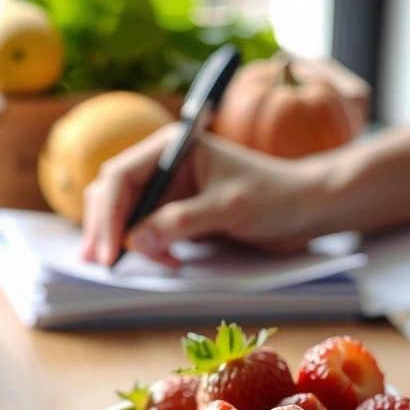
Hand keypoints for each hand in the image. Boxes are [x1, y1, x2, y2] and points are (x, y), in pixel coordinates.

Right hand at [79, 126, 330, 264]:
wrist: (307, 208)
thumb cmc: (275, 197)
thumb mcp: (228, 208)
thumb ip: (180, 222)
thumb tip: (135, 241)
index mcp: (174, 145)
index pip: (122, 176)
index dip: (109, 215)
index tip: (109, 251)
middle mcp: (166, 162)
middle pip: (115, 193)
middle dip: (107, 228)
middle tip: (103, 264)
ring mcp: (171, 188)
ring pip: (128, 213)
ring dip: (126, 240)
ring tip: (142, 264)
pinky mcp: (179, 210)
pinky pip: (149, 228)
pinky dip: (149, 248)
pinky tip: (166, 262)